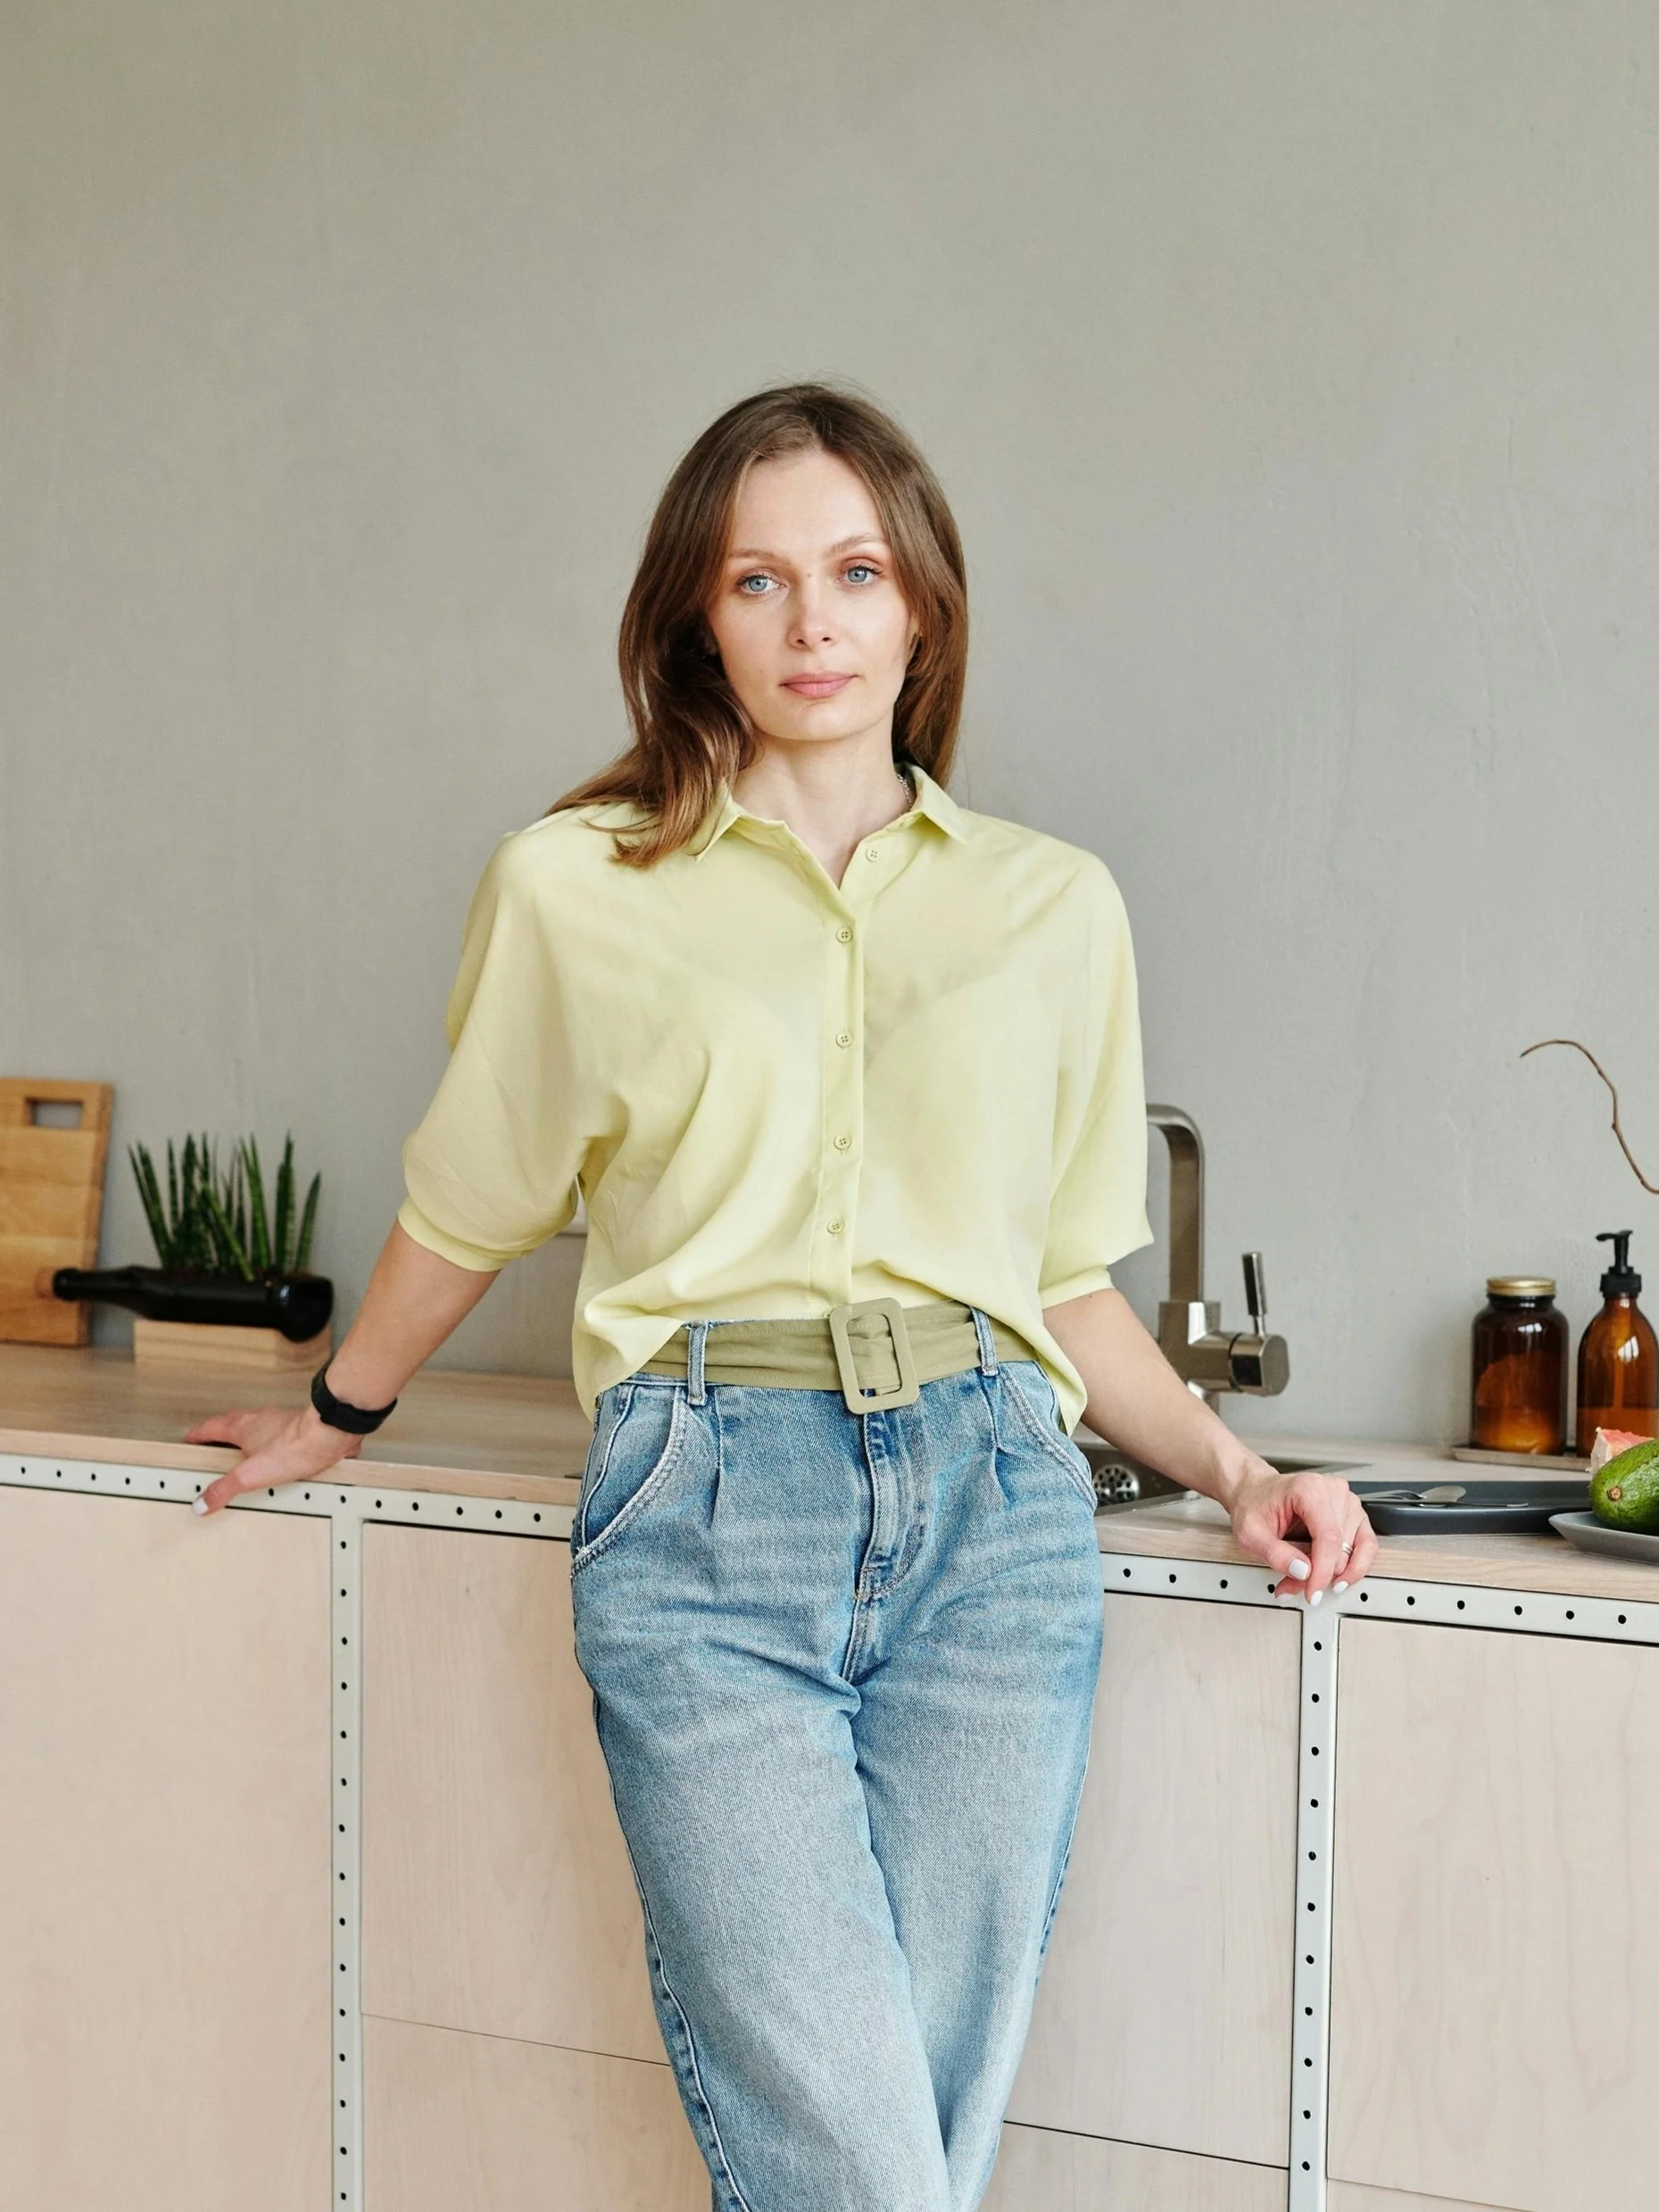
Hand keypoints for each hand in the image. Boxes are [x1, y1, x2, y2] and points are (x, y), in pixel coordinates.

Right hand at [183, 1403, 363, 1514]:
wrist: (330, 1434)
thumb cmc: (294, 1447)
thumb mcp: (250, 1475)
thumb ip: (224, 1488)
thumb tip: (201, 1503)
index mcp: (242, 1426)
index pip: (211, 1427)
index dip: (198, 1434)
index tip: (189, 1439)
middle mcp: (260, 1419)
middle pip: (233, 1423)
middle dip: (220, 1434)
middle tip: (213, 1446)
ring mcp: (281, 1421)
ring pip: (257, 1426)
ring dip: (247, 1437)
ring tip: (243, 1454)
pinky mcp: (300, 1429)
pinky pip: (279, 1434)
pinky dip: (271, 1443)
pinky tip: (277, 1457)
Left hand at [1222, 1458, 1377, 1603]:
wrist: (1254, 1492)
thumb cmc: (1254, 1505)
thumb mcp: (1250, 1533)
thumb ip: (1275, 1554)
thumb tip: (1303, 1571)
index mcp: (1309, 1489)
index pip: (1329, 1537)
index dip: (1323, 1571)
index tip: (1313, 1592)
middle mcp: (1333, 1492)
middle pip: (1340, 1548)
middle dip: (1318, 1575)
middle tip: (1292, 1584)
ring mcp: (1347, 1502)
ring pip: (1353, 1552)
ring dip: (1331, 1574)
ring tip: (1303, 1579)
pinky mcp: (1353, 1514)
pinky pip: (1366, 1547)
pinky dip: (1351, 1567)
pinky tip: (1333, 1577)